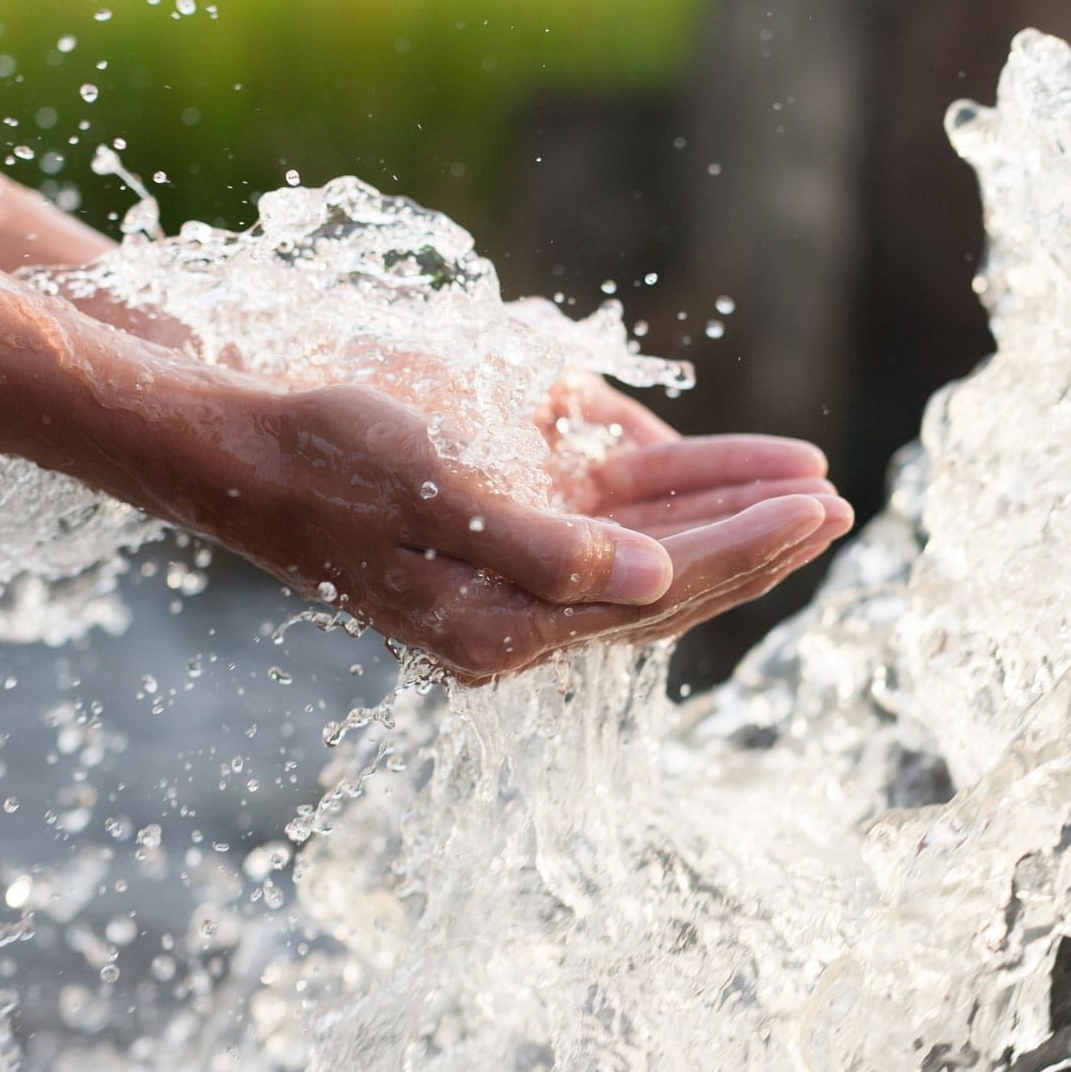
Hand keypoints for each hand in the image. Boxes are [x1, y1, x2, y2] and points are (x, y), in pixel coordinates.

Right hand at [123, 376, 850, 679]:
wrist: (228, 445)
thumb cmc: (321, 458)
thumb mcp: (433, 492)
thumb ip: (545, 548)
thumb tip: (652, 584)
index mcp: (500, 626)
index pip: (657, 591)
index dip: (742, 545)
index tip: (818, 503)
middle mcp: (511, 620)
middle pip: (665, 585)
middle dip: (755, 541)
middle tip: (842, 506)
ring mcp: (505, 583)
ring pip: (643, 560)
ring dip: (722, 524)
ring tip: (803, 495)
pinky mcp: (495, 540)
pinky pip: (603, 532)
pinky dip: (666, 507)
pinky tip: (710, 489)